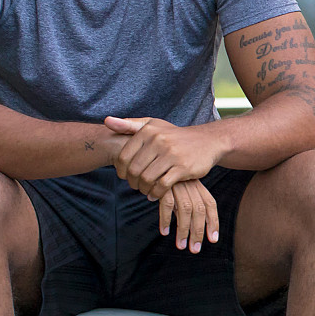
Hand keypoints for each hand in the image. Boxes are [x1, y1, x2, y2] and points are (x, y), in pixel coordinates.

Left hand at [105, 116, 222, 199]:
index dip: (121, 171)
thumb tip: (106, 121)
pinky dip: (156, 193)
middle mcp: (159, 140)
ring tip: (146, 190)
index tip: (126, 176)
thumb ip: (129, 125)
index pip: (124, 157)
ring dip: (143, 189)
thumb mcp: (153, 125)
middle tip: (136, 186)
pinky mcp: (183, 168)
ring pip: (147, 179)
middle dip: (132, 182)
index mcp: (148, 131)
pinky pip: (162, 185)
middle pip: (134, 170)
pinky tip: (156, 194)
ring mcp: (171, 154)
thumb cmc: (175, 136)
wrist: (207, 141)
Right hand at [157, 179, 219, 252]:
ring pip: (185, 210)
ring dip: (183, 230)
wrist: (151, 160)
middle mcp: (190, 185)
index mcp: (198, 186)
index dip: (213, 222)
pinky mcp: (163, 186)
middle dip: (198, 232)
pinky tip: (165, 232)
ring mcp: (178, 185)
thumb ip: (189, 206)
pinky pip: (167, 205)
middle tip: (195, 250)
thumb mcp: (182, 190)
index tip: (213, 239)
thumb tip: (193, 230)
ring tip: (181, 246)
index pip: (210, 204)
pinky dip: (166, 219)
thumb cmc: (167, 179)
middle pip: (199, 210)